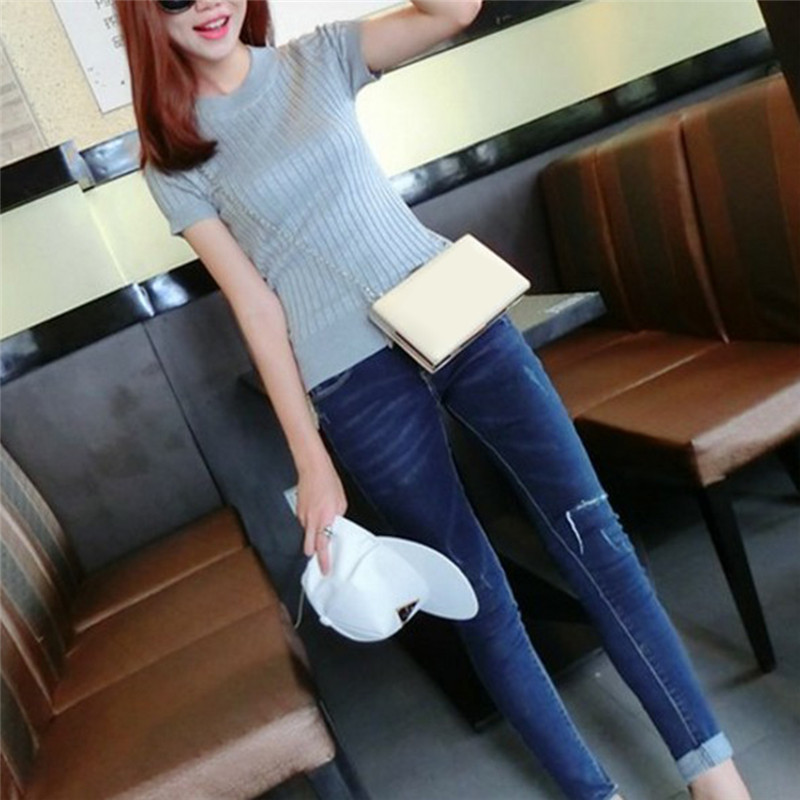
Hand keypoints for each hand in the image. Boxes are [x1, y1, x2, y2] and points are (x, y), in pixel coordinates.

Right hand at [296, 454, 346, 574]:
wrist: (313, 469)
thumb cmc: (328, 482)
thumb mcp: (341, 502)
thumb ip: (337, 518)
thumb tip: (335, 525)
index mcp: (324, 519)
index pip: (322, 546)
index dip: (323, 560)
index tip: (325, 569)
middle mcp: (310, 520)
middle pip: (308, 546)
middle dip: (313, 551)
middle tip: (319, 554)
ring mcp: (301, 516)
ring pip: (306, 533)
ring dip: (313, 533)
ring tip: (322, 521)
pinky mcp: (297, 510)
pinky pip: (304, 522)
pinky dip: (310, 522)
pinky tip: (316, 512)